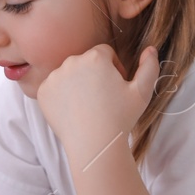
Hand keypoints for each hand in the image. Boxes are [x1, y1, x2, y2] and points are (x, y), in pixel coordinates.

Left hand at [36, 44, 158, 162]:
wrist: (94, 145)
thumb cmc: (121, 118)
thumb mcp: (142, 92)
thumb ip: (150, 67)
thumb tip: (151, 49)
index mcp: (95, 57)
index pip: (105, 53)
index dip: (114, 68)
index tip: (116, 87)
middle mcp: (72, 62)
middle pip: (86, 61)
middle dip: (94, 74)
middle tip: (102, 98)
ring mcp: (54, 77)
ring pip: (69, 73)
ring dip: (77, 83)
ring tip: (88, 106)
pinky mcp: (43, 91)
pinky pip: (54, 86)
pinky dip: (62, 95)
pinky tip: (73, 111)